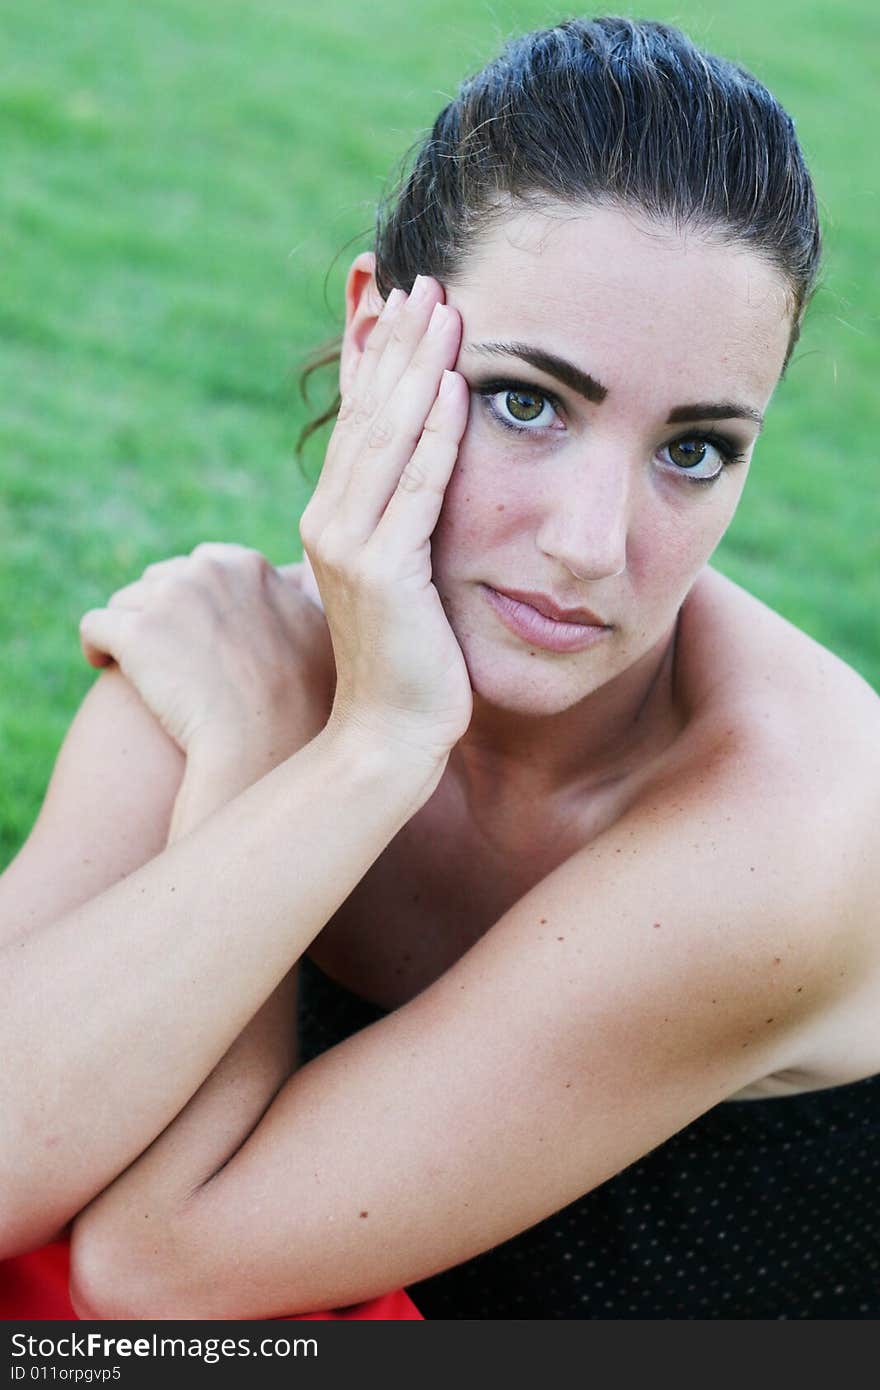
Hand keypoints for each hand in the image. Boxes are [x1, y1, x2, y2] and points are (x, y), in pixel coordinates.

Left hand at [79, 544, 335, 759]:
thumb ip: (302, 598)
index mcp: (247, 567)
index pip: (204, 565)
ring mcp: (169, 598)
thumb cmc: (300, 702)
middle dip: (158, 614)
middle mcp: (207, 571)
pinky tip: (103, 667)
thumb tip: (299, 578)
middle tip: (165, 656)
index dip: (194, 601)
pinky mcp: (135, 633)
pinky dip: (96, 646)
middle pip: (160, 579)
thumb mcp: (321, 636)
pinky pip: (94, 626)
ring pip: (125, 601)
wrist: (265, 743)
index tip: (194, 633)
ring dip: (128, 631)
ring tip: (136, 668)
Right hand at [298, 275, 472, 769]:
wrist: (389, 736)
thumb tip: (426, 475)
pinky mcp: (381, 574)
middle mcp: (330, 521)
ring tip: (444, 308)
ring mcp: (349, 546)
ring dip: (419, 369)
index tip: (397, 296)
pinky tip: (458, 388)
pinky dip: (436, 438)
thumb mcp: (401, 577)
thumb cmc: (409, 661)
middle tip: (427, 278)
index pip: (357, 419)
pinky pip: (416, 492)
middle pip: (368, 414)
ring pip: (388, 439)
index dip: (375, 355)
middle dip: (398, 342)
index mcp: (334, 517)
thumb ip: (403, 522)